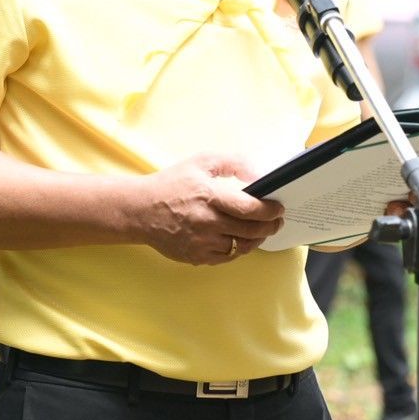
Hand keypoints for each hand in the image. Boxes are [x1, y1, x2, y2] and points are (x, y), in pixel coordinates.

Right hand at [137, 154, 282, 265]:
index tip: (278, 208)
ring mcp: (202, 243)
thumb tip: (258, 175)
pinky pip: (227, 257)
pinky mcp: (196, 257)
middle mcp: (207, 222)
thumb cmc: (171, 184)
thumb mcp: (201, 162)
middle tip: (276, 221)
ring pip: (241, 246)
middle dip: (271, 226)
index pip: (250, 209)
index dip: (270, 210)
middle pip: (251, 231)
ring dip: (256, 239)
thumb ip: (232, 163)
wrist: (140, 210)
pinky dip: (237, 248)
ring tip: (260, 230)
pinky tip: (238, 238)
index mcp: (210, 197)